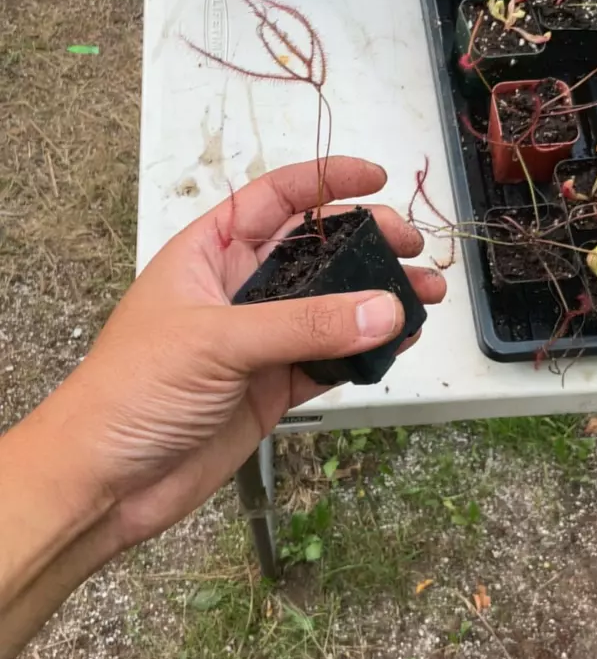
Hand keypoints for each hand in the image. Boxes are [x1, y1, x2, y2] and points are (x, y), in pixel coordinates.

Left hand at [60, 157, 444, 550]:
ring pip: (332, 308)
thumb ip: (304, 324)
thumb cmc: (132, 389)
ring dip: (378, 300)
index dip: (325, 180)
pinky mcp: (273, 389)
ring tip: (427, 294)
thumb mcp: (216, 340)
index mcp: (208, 253)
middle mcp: (238, 290)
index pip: (274, 198)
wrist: (106, 480)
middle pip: (315, 251)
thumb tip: (385, 309)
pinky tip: (401, 341)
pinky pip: (331, 360)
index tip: (378, 177)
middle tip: (411, 247)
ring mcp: (259, 342)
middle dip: (367, 243)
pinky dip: (367, 352)